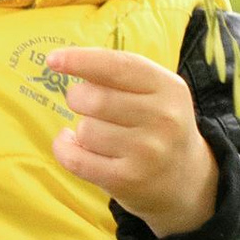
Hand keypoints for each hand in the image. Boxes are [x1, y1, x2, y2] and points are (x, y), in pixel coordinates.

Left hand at [48, 43, 218, 239]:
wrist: (187, 180)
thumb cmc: (158, 124)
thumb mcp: (155, 92)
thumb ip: (118, 73)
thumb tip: (66, 61)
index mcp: (170, 88)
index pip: (118, 67)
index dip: (81, 60)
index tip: (53, 59)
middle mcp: (163, 119)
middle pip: (94, 99)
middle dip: (78, 98)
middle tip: (85, 104)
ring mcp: (147, 152)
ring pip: (85, 130)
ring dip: (82, 129)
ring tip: (100, 134)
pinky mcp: (127, 180)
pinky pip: (75, 159)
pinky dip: (64, 148)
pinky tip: (71, 144)